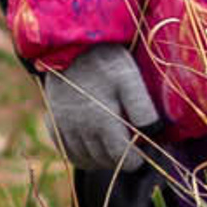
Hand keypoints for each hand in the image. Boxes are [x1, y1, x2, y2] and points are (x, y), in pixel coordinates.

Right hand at [40, 42, 161, 169]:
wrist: (69, 45)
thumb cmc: (105, 61)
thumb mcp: (130, 80)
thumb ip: (142, 109)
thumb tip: (153, 134)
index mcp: (103, 123)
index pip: (122, 158)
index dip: (135, 160)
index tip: (142, 154)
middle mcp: (81, 131)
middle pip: (103, 161)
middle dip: (119, 160)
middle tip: (130, 149)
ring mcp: (64, 128)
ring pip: (84, 160)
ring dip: (100, 159)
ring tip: (112, 148)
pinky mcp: (53, 122)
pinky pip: (66, 150)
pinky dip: (79, 153)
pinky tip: (90, 143)